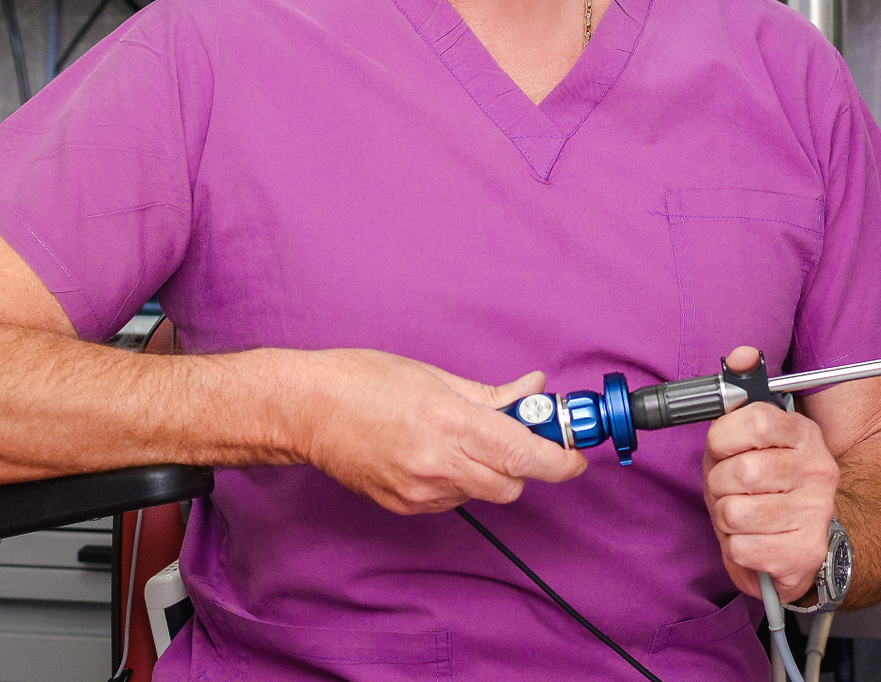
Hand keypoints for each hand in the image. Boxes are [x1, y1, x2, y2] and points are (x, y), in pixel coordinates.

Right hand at [296, 349, 586, 514]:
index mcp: (448, 422)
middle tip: (516, 436)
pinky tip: (433, 454)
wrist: (306, 410)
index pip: (522, 454)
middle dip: (524, 465)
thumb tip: (533, 389)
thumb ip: (490, 393)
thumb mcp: (433, 374)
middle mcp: (436, 463)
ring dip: (488, 471)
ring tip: (461, 437)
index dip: (559, 460)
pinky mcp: (404, 506)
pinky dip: (458, 480)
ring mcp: (419, 491)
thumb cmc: (362, 380)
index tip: (574, 456)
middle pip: (512, 485)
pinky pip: (452, 500)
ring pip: (483, 494)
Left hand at [702, 346, 839, 602]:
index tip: (722, 449)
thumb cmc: (770, 488)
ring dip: (726, 519)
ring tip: (743, 517)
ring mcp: (816, 513)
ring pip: (734, 512)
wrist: (807, 544)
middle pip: (738, 472)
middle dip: (719, 485)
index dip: (723, 438)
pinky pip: (741, 547)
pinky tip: (755, 541)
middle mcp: (818, 470)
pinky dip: (736, 548)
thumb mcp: (753, 439)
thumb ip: (742, 394)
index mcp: (804, 434)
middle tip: (731, 491)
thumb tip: (742, 355)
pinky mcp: (806, 553)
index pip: (754, 420)